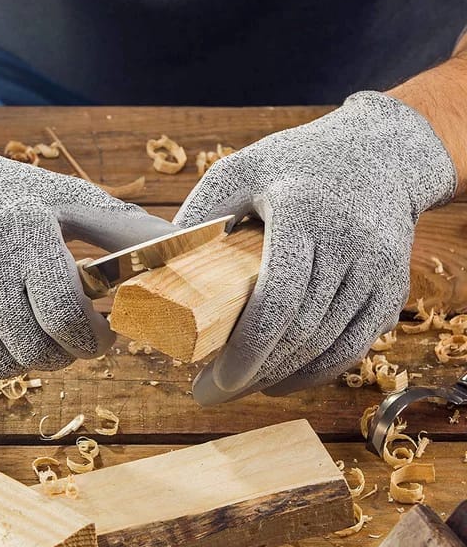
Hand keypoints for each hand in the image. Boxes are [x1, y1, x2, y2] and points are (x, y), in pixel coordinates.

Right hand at [0, 108, 175, 378]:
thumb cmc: (10, 194)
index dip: (95, 338)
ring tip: (39, 332)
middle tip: (75, 337)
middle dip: (67, 353)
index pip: (67, 315)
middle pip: (36, 351)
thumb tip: (192, 244)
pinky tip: (1, 335)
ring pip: (1, 365)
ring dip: (31, 359)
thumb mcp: (66, 198)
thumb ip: (124, 229)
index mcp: (26, 236)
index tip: (107, 334)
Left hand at [175, 92, 455, 401]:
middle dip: (254, 374)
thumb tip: (156, 263)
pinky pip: (354, 346)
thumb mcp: (241, 170)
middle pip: (300, 332)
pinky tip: (283, 380)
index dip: (246, 351)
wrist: (381, 154)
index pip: (277, 300)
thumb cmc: (298, 163)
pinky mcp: (390, 287)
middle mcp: (348, 244)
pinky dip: (317, 372)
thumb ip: (200, 213)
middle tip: (212, 392)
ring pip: (327, 346)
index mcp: (303, 214)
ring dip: (281, 378)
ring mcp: (376, 269)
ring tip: (240, 387)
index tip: (212, 379)